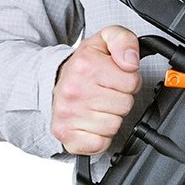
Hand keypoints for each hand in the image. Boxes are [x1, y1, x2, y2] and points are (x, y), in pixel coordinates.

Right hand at [51, 25, 141, 154]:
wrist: (52, 82)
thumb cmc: (83, 67)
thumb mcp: (105, 41)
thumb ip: (124, 41)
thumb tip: (130, 62)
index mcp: (86, 65)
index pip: (132, 81)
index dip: (128, 81)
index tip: (114, 79)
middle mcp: (74, 90)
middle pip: (125, 105)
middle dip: (120, 99)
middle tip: (104, 93)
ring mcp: (68, 114)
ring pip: (114, 125)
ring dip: (110, 118)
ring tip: (97, 107)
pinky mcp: (66, 134)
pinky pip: (100, 143)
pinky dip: (100, 137)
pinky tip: (91, 123)